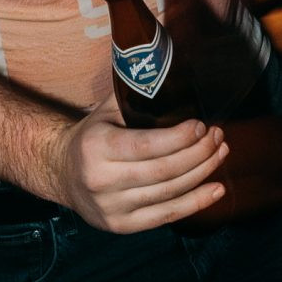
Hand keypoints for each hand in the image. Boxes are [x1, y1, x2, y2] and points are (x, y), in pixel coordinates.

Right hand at [47, 93, 227, 233]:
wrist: (62, 173)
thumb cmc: (93, 134)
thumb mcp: (107, 109)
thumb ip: (136, 89)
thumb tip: (163, 55)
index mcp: (97, 146)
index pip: (146, 146)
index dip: (178, 138)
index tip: (202, 125)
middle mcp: (102, 180)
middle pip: (163, 171)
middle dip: (198, 154)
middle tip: (217, 136)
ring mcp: (112, 208)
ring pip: (168, 194)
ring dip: (201, 174)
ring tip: (220, 153)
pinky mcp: (122, 226)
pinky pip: (166, 216)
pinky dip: (195, 203)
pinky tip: (216, 189)